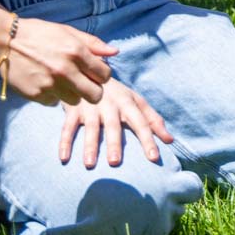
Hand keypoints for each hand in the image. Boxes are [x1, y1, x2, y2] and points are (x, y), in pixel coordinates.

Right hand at [4, 18, 115, 105]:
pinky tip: (45, 82)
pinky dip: (52, 95)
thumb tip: (115, 52)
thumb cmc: (39, 34)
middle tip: (84, 83)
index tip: (94, 72)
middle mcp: (65, 70)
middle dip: (93, 90)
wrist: (4, 40)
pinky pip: (54, 102)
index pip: (105, 75)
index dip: (102, 75)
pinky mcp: (36, 95)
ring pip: (76, 101)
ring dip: (72, 93)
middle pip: (96, 95)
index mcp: (76, 52)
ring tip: (61, 80)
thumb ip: (93, 44)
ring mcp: (50, 85)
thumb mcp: (68, 32)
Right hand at [58, 78, 174, 168]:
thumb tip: (170, 140)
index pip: (141, 122)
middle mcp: (110, 104)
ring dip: (90, 145)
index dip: (148, 139)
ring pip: (91, 128)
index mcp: (128, 102)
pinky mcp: (73, 109)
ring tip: (90, 164)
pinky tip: (63, 158)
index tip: (154, 158)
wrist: (90, 69)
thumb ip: (154, 120)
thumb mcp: (137, 101)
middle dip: (114, 143)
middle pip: (113, 126)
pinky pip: (68, 127)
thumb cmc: (118, 93)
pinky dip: (65, 142)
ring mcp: (90, 107)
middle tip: (115, 163)